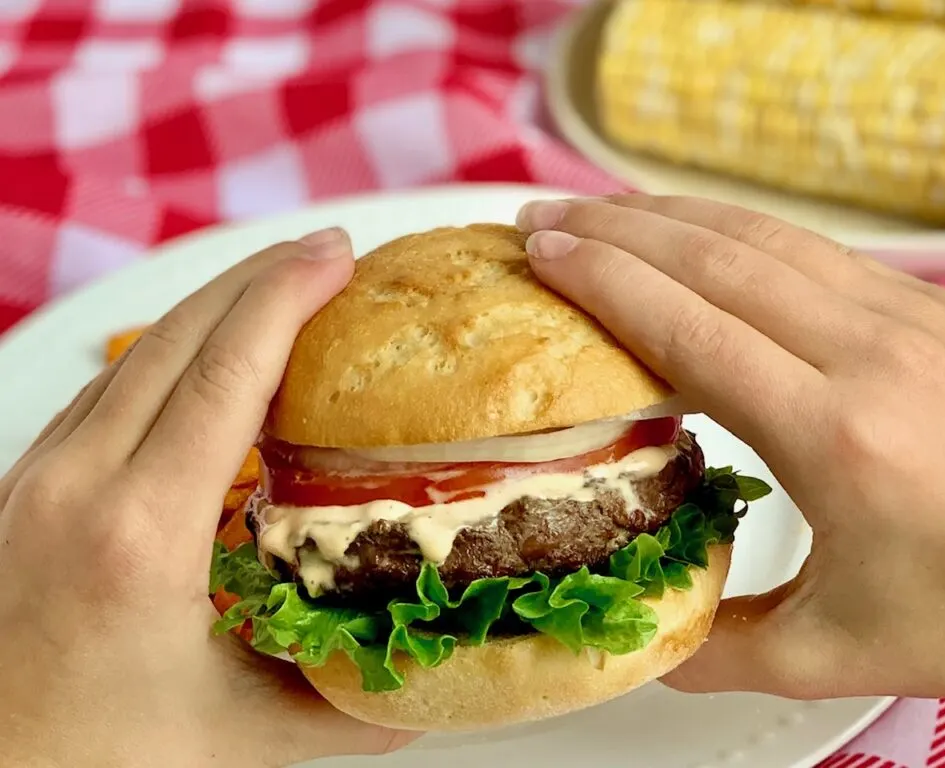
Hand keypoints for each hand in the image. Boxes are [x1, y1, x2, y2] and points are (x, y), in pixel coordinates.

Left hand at [0, 229, 414, 766]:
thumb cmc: (82, 759)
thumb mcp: (233, 741)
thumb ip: (346, 712)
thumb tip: (433, 690)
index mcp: (142, 533)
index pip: (227, 374)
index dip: (287, 298)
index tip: (339, 255)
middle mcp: (78, 484)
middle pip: (180, 336)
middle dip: (261, 276)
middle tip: (331, 251)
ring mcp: (40, 476)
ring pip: (138, 353)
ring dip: (214, 307)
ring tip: (282, 287)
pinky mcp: (25, 484)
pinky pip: (107, 389)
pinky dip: (171, 352)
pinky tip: (207, 358)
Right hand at [516, 195, 944, 700]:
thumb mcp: (837, 652)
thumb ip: (719, 648)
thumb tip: (639, 638)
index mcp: (840, 436)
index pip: (692, 330)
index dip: (606, 285)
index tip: (543, 258)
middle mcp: (874, 354)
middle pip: (715, 260)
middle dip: (613, 230)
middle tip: (541, 221)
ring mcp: (909, 318)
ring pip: (762, 237)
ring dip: (668, 216)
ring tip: (596, 211)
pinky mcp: (929, 308)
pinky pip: (809, 249)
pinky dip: (732, 229)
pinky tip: (694, 231)